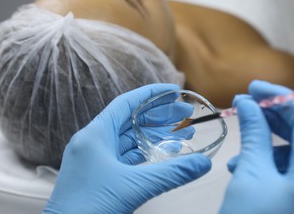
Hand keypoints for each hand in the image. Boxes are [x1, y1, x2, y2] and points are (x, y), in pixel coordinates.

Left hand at [43, 84, 210, 213]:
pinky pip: (125, 155)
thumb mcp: (135, 187)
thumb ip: (171, 173)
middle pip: (131, 120)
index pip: (126, 103)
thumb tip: (203, 163)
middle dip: (160, 116)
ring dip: (154, 135)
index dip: (151, 94)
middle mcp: (93, 141)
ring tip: (182, 134)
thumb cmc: (89, 208)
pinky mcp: (98, 173)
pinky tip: (163, 152)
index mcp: (95, 134)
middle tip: (186, 115)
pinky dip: (144, 152)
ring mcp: (94, 158)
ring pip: (129, 139)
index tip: (173, 91)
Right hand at [219, 80, 293, 213]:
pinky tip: (244, 168)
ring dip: (266, 143)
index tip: (253, 87)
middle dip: (273, 117)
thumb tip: (247, 103)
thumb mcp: (248, 176)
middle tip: (245, 104)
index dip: (281, 98)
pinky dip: (268, 164)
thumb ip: (253, 135)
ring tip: (239, 146)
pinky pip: (289, 175)